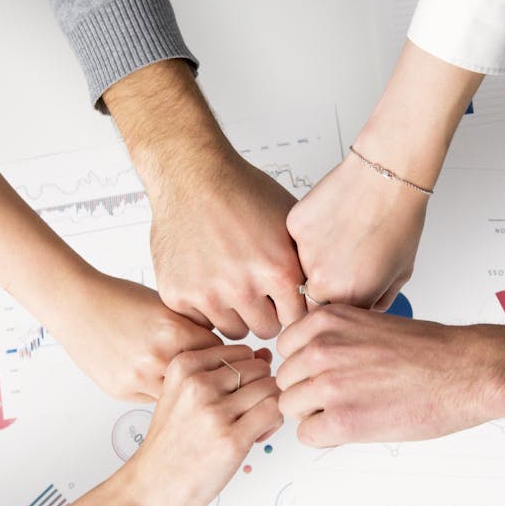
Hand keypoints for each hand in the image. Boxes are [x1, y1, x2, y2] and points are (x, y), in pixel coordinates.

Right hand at [55, 273, 220, 401]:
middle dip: (205, 375)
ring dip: (181, 388)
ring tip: (179, 376)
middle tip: (205, 371)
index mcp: (174, 330)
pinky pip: (154, 399)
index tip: (222, 356)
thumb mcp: (165, 305)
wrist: (76, 304)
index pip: (219, 353)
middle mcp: (158, 356)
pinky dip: (157, 390)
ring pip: (179, 394)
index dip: (221, 354)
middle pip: (202, 377)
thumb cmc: (118, 298)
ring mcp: (139, 377)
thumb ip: (192, 327)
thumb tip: (217, 348)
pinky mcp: (122, 390)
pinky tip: (152, 376)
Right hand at [103, 59, 306, 339]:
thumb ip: (304, 264)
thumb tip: (327, 291)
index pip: (298, 319)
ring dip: (235, 313)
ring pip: (233, 330)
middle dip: (265, 313)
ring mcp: (208, 294)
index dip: (291, 308)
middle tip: (257, 291)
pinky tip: (207, 279)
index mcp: (278, 270)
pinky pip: (200, 321)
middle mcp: (243, 286)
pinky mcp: (177, 295)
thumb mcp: (290, 224)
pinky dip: (204, 307)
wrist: (191, 175)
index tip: (285, 299)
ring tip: (232, 283)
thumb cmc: (241, 192)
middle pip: (266, 330)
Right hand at [120, 344, 283, 505]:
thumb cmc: (171, 445)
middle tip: (247, 414)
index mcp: (183, 366)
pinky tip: (255, 436)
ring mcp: (214, 411)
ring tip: (251, 426)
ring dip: (269, 407)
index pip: (241, 351)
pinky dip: (273, 423)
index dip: (248, 373)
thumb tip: (264, 355)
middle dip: (261, 389)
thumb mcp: (183, 395)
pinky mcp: (232, 438)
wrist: (152, 488)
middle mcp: (198, 383)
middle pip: (259, 369)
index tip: (236, 395)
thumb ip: (222, 373)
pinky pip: (274, 411)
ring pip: (270, 388)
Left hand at [276, 305, 497, 446]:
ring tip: (352, 410)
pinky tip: (355, 426)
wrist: (465, 371)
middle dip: (308, 392)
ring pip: (290, 408)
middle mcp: (321, 349)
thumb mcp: (368, 324)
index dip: (305, 366)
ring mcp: (328, 385)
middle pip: (285, 381)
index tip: (325, 374)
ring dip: (315, 414)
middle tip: (343, 397)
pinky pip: (307, 435)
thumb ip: (332, 339)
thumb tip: (308, 360)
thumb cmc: (429, 351)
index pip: (285, 350)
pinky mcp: (341, 420)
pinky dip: (326, 436)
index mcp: (326, 321)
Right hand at [286, 153, 426, 309]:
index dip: (338, 306)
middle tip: (343, 263)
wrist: (387, 176)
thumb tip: (364, 310)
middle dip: (324, 287)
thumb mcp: (400, 274)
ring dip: (315, 259)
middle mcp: (322, 281)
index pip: (330, 319)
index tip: (345, 293)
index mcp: (350, 298)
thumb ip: (377, 300)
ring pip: (300, 268)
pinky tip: (332, 220)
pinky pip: (296, 241)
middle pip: (310, 298)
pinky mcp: (294, 227)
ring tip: (341, 237)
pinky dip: (310, 235)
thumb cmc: (399, 220)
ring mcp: (304, 253)